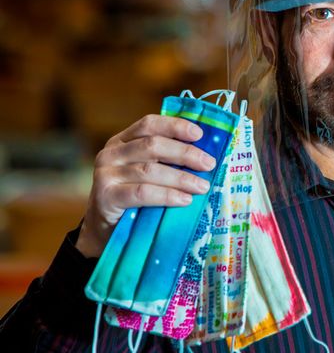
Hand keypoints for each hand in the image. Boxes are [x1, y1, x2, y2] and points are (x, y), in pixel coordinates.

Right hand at [75, 114, 216, 257]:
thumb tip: (204, 155)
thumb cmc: (134, 196)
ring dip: (181, 178)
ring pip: (149, 170)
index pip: (149, 124)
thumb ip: (165, 159)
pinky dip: (167, 196)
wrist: (105, 228)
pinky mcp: (106, 196)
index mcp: (122, 140)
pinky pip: (142, 193)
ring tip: (202, 186)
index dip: (175, 126)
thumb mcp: (147, 173)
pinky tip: (185, 200)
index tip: (199, 134)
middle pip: (152, 145)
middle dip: (185, 153)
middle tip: (209, 164)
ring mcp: (105, 174)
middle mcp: (111, 153)